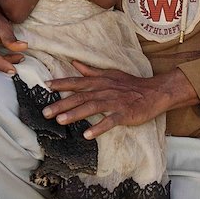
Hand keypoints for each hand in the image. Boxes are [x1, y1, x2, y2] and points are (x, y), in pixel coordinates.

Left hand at [44, 61, 178, 138]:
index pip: (77, 82)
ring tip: (60, 121)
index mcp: (100, 82)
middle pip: (80, 96)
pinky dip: (99, 127)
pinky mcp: (125, 113)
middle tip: (45, 112)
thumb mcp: (110, 74)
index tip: (46, 86)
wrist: (154, 92)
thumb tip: (74, 64)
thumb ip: (90, 71)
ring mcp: (114, 102)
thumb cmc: (130, 84)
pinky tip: (87, 134)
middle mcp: (104, 90)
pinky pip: (110, 121)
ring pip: (92, 107)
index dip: (61, 84)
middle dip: (62, 103)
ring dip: (75, 114)